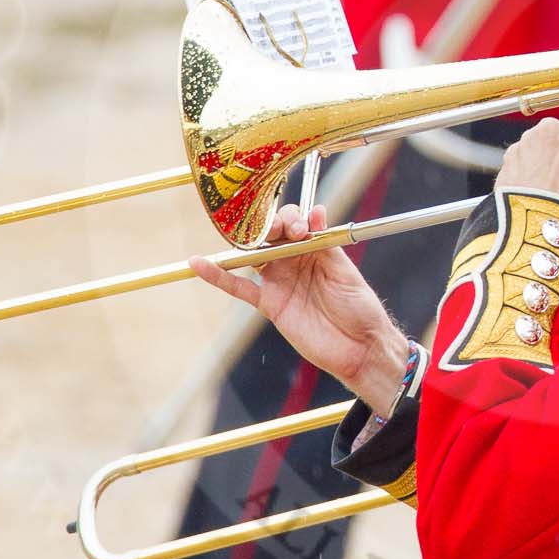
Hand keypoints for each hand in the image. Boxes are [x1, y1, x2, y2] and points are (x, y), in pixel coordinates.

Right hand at [190, 203, 410, 415]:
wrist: (360, 348)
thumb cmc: (360, 308)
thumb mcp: (345, 271)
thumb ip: (325, 243)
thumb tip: (316, 210)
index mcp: (316, 249)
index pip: (295, 224)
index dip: (292, 220)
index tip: (299, 229)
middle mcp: (295, 261)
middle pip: (270, 235)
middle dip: (269, 226)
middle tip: (277, 231)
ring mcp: (279, 282)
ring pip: (253, 256)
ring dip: (245, 243)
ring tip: (243, 235)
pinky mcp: (269, 304)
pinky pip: (239, 288)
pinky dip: (218, 277)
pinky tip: (198, 264)